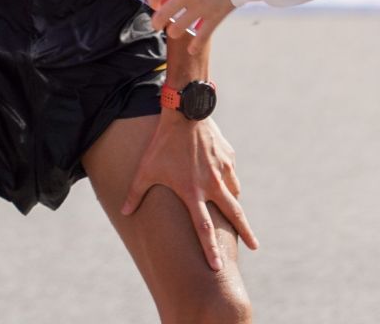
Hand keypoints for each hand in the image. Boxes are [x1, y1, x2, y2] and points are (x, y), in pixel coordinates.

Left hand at [120, 113, 257, 268]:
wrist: (185, 111)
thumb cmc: (163, 142)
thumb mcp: (146, 168)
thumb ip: (135, 193)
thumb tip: (124, 213)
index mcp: (193, 192)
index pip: (204, 228)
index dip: (210, 249)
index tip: (218, 267)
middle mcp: (212, 184)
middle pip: (234, 215)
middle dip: (246, 232)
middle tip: (255, 247)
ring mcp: (223, 170)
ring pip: (234, 193)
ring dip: (236, 205)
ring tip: (239, 214)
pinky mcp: (227, 156)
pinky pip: (231, 173)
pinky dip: (230, 181)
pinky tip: (226, 181)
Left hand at [150, 0, 234, 53]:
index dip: (152, 1)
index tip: (155, 4)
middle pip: (162, 15)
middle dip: (157, 22)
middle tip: (157, 24)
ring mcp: (199, 8)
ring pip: (177, 29)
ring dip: (174, 32)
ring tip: (174, 31)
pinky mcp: (214, 18)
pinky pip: (201, 37)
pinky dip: (195, 46)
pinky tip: (191, 50)